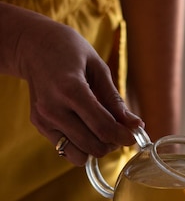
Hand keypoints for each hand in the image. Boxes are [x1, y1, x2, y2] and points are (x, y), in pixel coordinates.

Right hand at [1, 3, 142, 164]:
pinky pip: (66, 150)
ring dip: (96, 148)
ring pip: (80, 154)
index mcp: (70, 89)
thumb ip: (115, 99)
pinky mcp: (39, 126)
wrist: (31, 45)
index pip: (103, 127)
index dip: (123, 136)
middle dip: (112, 143)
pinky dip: (81, 147)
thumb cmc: (68, 50)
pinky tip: (84, 130)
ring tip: (100, 131)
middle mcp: (53, 108)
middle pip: (93, 145)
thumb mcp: (98, 67)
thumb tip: (136, 125)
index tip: (133, 135)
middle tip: (117, 131)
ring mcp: (44, 119)